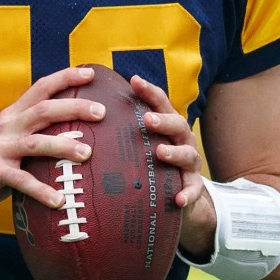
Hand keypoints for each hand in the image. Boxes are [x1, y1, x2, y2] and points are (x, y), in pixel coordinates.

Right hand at [0, 65, 106, 223]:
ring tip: (87, 154)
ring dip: (63, 146)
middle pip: (44, 110)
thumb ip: (32, 135)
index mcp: (12, 116)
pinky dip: (42, 190)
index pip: (40, 88)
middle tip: (101, 112)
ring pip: (36, 142)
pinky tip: (59, 200)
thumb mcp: (9, 144)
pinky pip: (21, 181)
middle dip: (74, 107)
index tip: (90, 72)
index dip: (65, 77)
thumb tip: (74, 136)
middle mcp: (5, 127)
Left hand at [131, 75, 214, 257]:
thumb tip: (86, 112)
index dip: (149, 91)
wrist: (179, 193)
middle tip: (147, 119)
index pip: (160, 103)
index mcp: (168, 125)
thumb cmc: (152, 160)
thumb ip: (123, 128)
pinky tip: (179, 199)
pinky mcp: (193, 186)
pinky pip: (193, 190)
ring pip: (188, 155)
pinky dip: (188, 194)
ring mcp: (190, 163)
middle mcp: (182, 140)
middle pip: (178, 124)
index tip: (134, 80)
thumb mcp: (142, 141)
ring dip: (175, 153)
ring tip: (160, 152)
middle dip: (163, 121)